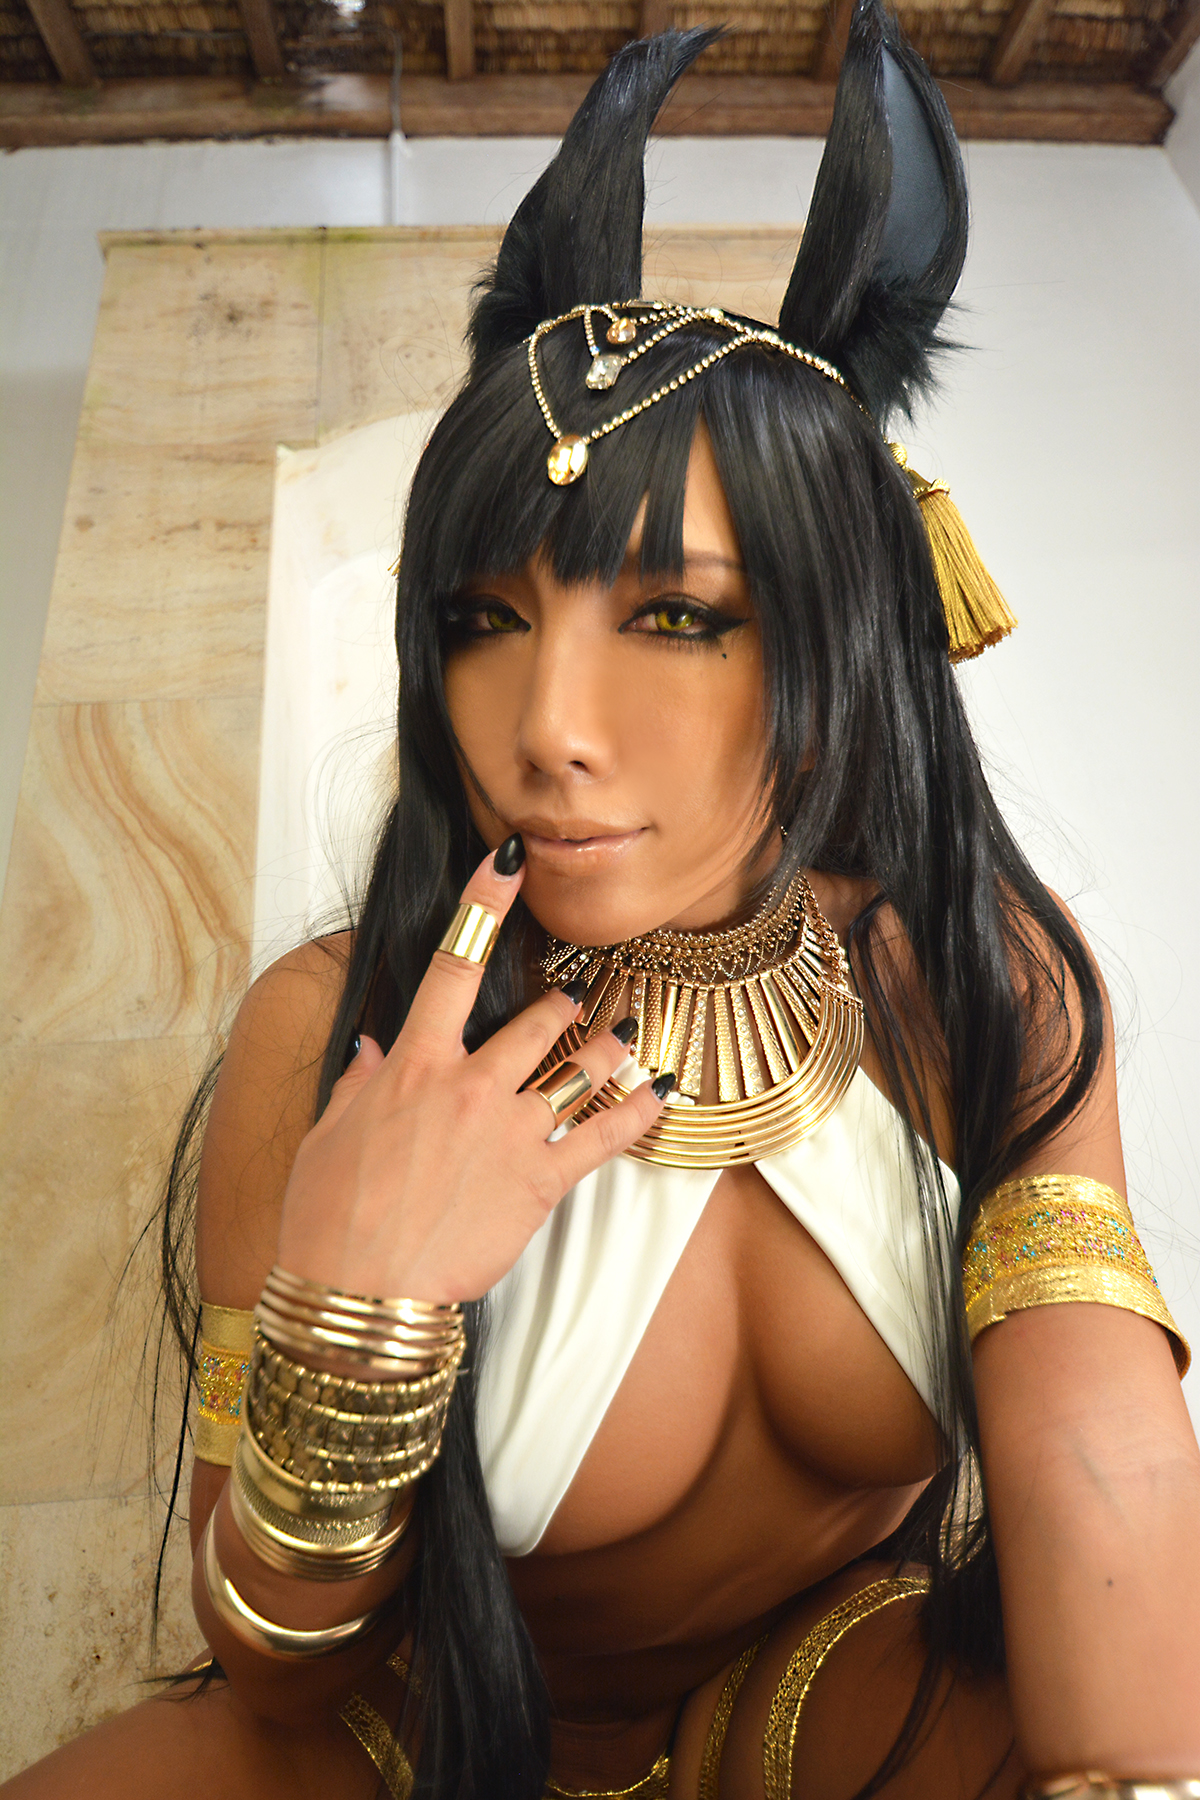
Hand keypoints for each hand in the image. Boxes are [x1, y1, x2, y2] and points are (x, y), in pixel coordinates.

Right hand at [275, 838, 671, 1303]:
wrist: (356, 1295)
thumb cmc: (329, 1220)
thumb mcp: (328, 1139)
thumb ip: (359, 1084)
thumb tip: (372, 1047)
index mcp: (411, 1066)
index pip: (452, 964)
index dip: (482, 904)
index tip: (507, 860)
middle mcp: (466, 1085)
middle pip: (534, 1019)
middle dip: (561, 1003)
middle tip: (576, 998)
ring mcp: (507, 1130)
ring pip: (578, 1066)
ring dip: (608, 1045)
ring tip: (626, 1033)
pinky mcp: (539, 1181)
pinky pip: (603, 1134)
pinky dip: (640, 1109)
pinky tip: (664, 1090)